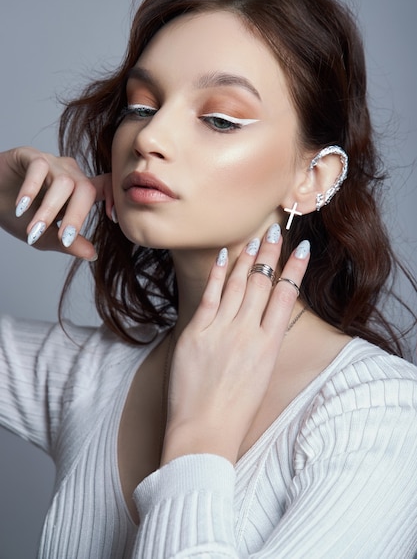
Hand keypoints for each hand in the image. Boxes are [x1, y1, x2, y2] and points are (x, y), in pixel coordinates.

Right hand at [0, 146, 112, 259]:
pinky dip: (31, 189)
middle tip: (64, 239)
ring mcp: (51, 162)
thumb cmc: (18, 216)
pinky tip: (21, 207)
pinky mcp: (29, 155)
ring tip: (34, 230)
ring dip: (49, 210)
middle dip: (76, 217)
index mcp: (77, 189)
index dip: (113, 199)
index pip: (104, 187)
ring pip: (63, 182)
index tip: (112, 220)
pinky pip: (38, 168)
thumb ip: (67, 244)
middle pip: (86, 189)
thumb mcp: (44, 236)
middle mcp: (68, 173)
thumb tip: (92, 254)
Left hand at [162, 225, 309, 464]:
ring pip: (238, 284)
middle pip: (262, 283)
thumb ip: (262, 343)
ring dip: (247, 258)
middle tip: (276, 231)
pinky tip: (224, 256)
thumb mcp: (261, 375)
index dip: (295, 269)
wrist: (204, 431)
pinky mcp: (196, 332)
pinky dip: (219, 274)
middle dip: (270, 253)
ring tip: (254, 238)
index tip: (303, 249)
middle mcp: (248, 333)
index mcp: (269, 346)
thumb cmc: (235, 411)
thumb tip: (261, 317)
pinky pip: (210, 295)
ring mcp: (221, 330)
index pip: (286, 297)